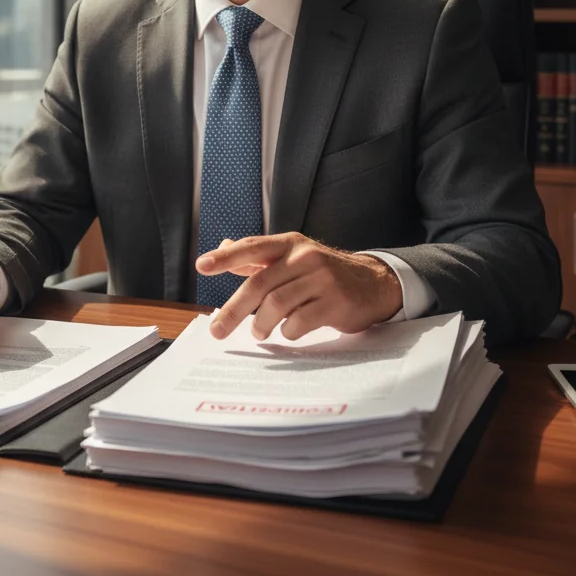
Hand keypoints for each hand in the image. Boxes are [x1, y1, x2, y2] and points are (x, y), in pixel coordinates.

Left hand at [194, 232, 402, 340]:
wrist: (373, 284)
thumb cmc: (323, 273)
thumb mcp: (293, 257)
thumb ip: (258, 256)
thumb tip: (224, 247)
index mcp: (290, 243)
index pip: (252, 247)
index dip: (225, 257)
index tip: (201, 266)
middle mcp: (304, 257)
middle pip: (259, 283)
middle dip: (233, 309)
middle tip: (218, 330)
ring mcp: (322, 279)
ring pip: (276, 304)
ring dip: (261, 324)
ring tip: (258, 332)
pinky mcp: (335, 302)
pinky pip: (300, 322)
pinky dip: (288, 332)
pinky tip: (288, 332)